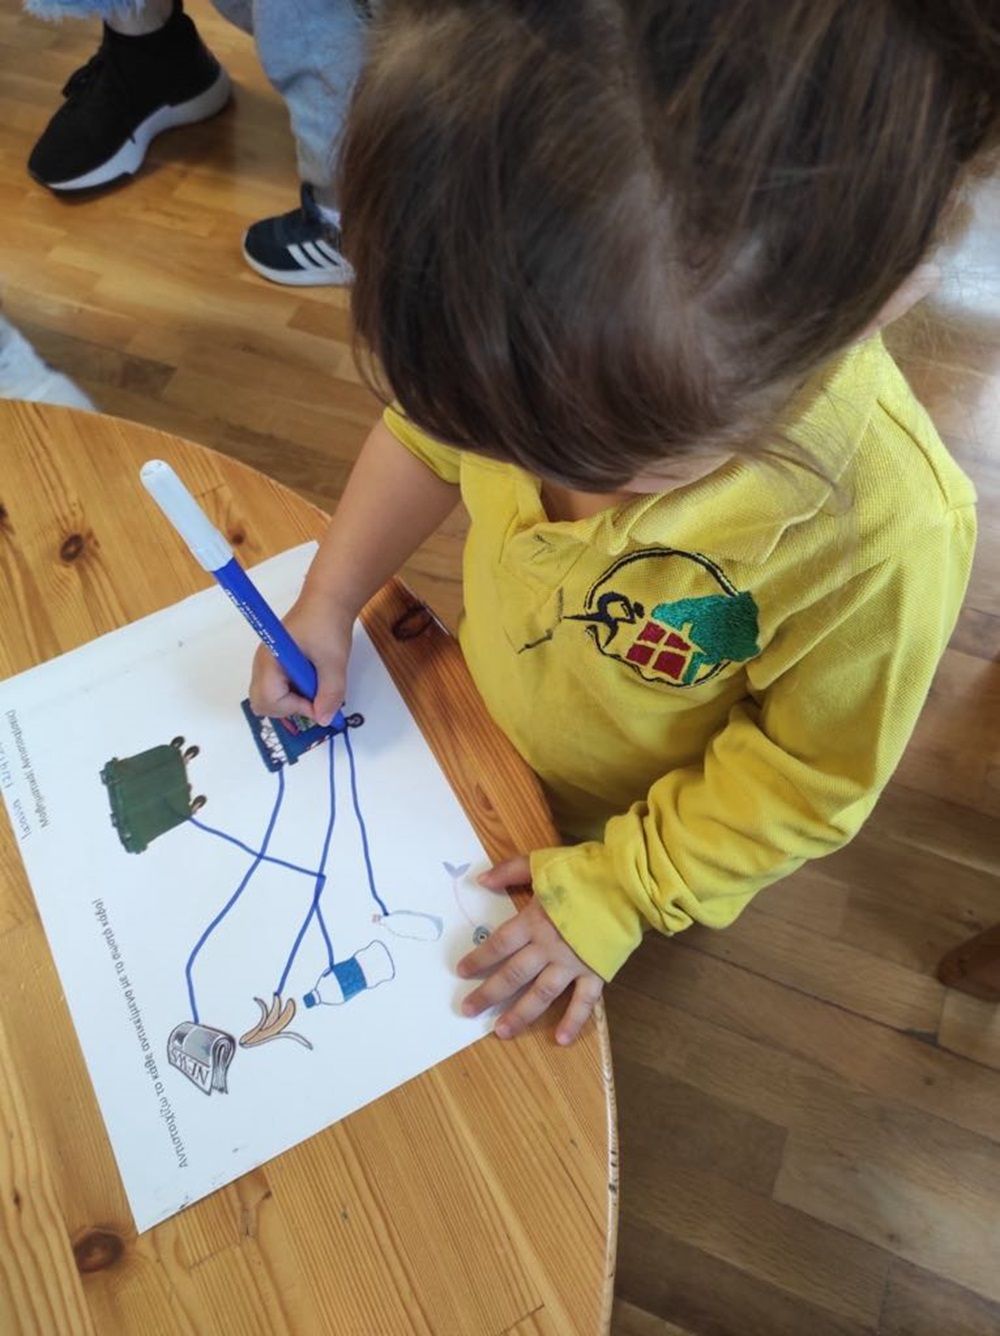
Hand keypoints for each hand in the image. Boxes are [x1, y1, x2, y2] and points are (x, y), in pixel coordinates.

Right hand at [248, 587, 354, 725]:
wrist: (328, 601)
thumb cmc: (327, 625)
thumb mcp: (334, 661)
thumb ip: (330, 692)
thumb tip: (323, 720)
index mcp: (271, 660)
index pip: (268, 699)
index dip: (294, 708)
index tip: (318, 702)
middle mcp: (262, 664)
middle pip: (262, 703)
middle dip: (288, 708)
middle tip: (314, 698)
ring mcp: (268, 664)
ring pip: (270, 698)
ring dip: (293, 700)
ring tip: (316, 685)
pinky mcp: (276, 664)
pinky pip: (278, 688)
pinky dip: (294, 692)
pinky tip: (312, 679)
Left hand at [457, 855, 603, 1044]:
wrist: (627, 882)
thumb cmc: (584, 871)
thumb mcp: (542, 863)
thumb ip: (510, 871)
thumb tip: (480, 881)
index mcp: (533, 921)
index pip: (498, 944)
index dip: (479, 958)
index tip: (462, 972)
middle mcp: (548, 947)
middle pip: (513, 974)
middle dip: (488, 993)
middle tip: (468, 1010)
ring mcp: (572, 963)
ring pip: (541, 994)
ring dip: (520, 1014)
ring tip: (501, 1032)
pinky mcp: (595, 971)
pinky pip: (584, 1001)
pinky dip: (573, 1020)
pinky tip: (560, 1040)